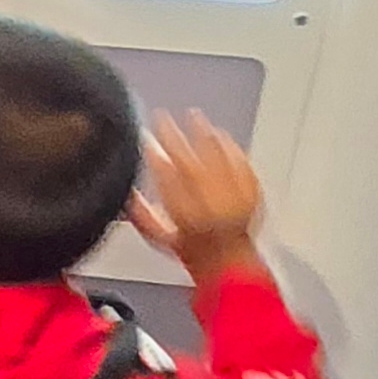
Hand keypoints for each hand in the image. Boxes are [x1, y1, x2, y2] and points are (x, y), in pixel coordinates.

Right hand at [131, 112, 263, 283]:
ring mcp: (235, 198)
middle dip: (175, 137)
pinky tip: (222, 135)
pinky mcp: (252, 193)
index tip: (146, 138)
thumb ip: (139, 213)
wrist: (229, 261)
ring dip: (204, 135)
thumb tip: (124, 192)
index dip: (154, 155)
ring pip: (219, 160)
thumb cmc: (194, 251)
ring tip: (195, 118)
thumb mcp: (158, 238)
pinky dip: (231, 148)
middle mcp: (211, 206)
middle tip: (163, 119)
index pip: (167, 178)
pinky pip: (242, 165)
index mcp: (185, 217)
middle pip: (191, 163)